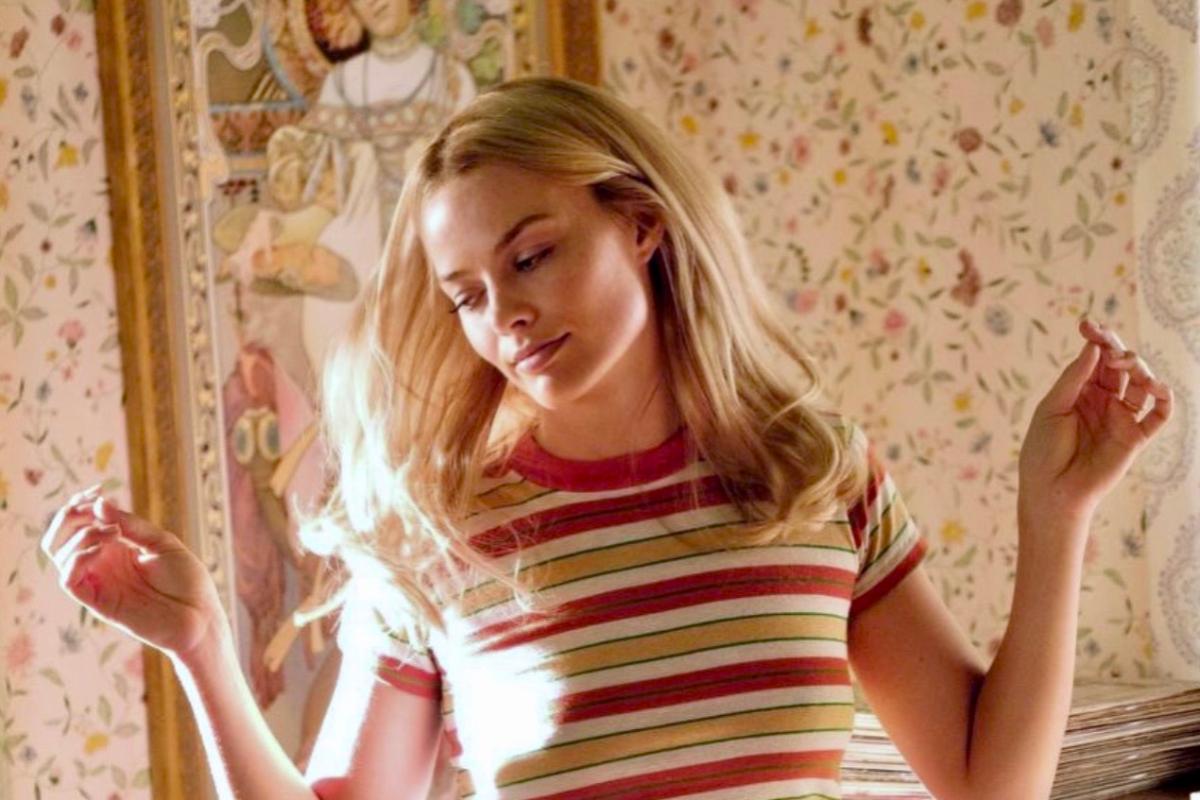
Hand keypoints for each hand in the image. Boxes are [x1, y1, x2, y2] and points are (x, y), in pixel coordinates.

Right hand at [41, 486, 225, 659]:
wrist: (199, 617)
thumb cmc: (187, 581)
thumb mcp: (161, 543)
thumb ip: (131, 525)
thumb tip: (99, 503)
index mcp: (117, 547)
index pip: (81, 523)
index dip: (80, 504)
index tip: (97, 489)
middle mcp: (102, 563)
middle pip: (60, 536)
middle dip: (69, 515)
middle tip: (92, 506)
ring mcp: (98, 582)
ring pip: (59, 554)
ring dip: (82, 534)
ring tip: (115, 532)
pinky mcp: (97, 602)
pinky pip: (68, 579)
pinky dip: (77, 558)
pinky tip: (102, 549)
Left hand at [1018, 317, 1173, 527]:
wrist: (1052, 490)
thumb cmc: (1044, 450)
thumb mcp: (1053, 408)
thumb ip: (1075, 378)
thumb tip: (1095, 347)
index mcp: (1079, 391)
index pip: (1094, 358)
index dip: (1096, 340)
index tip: (1089, 325)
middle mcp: (1103, 400)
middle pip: (1120, 366)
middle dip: (1118, 350)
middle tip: (1110, 349)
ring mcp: (1121, 417)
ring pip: (1142, 383)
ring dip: (1140, 369)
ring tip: (1128, 365)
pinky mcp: (1136, 437)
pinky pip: (1159, 415)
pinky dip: (1165, 399)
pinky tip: (1158, 388)